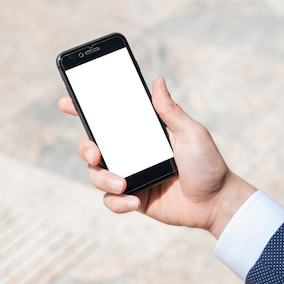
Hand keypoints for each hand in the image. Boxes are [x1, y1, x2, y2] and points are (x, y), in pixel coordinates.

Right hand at [58, 77, 255, 237]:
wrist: (216, 202)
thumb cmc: (208, 164)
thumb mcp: (191, 133)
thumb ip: (171, 111)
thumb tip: (158, 80)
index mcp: (144, 133)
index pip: (111, 118)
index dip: (86, 110)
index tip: (67, 102)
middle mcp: (133, 152)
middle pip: (93, 145)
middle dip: (86, 147)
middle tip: (95, 152)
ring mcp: (131, 175)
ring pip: (96, 174)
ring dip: (103, 178)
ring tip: (124, 184)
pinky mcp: (133, 198)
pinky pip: (111, 200)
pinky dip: (118, 202)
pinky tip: (135, 201)